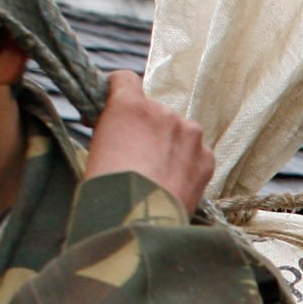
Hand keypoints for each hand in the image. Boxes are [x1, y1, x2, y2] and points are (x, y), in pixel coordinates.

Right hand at [83, 74, 213, 213]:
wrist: (137, 224)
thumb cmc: (106, 191)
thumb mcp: (97, 149)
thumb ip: (113, 128)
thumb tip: (118, 128)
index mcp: (130, 106)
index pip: (125, 79)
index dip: (118, 92)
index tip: (115, 107)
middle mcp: (163, 112)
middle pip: (155, 111)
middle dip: (146, 128)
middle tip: (136, 158)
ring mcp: (189, 134)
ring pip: (179, 131)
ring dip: (170, 145)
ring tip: (157, 176)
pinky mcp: (206, 157)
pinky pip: (196, 153)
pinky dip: (187, 164)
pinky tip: (174, 184)